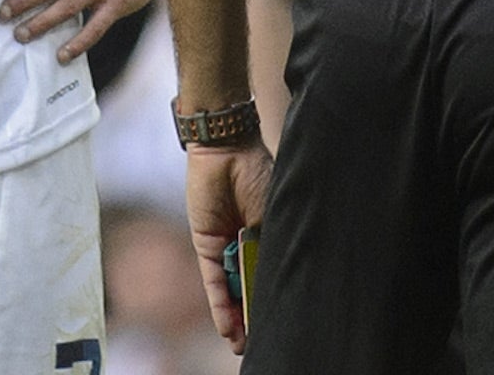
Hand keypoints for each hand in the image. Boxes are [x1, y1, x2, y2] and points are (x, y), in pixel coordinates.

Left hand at [185, 141, 272, 353]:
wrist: (226, 149)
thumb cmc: (256, 172)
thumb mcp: (271, 214)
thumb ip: (269, 245)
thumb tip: (278, 278)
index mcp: (267, 232)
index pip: (272, 270)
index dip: (276, 295)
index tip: (287, 318)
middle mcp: (247, 243)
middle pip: (252, 286)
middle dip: (256, 314)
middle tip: (264, 340)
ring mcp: (226, 246)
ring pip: (233, 290)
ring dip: (238, 317)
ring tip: (245, 344)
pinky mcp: (206, 246)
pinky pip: (214, 282)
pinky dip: (220, 305)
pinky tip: (228, 327)